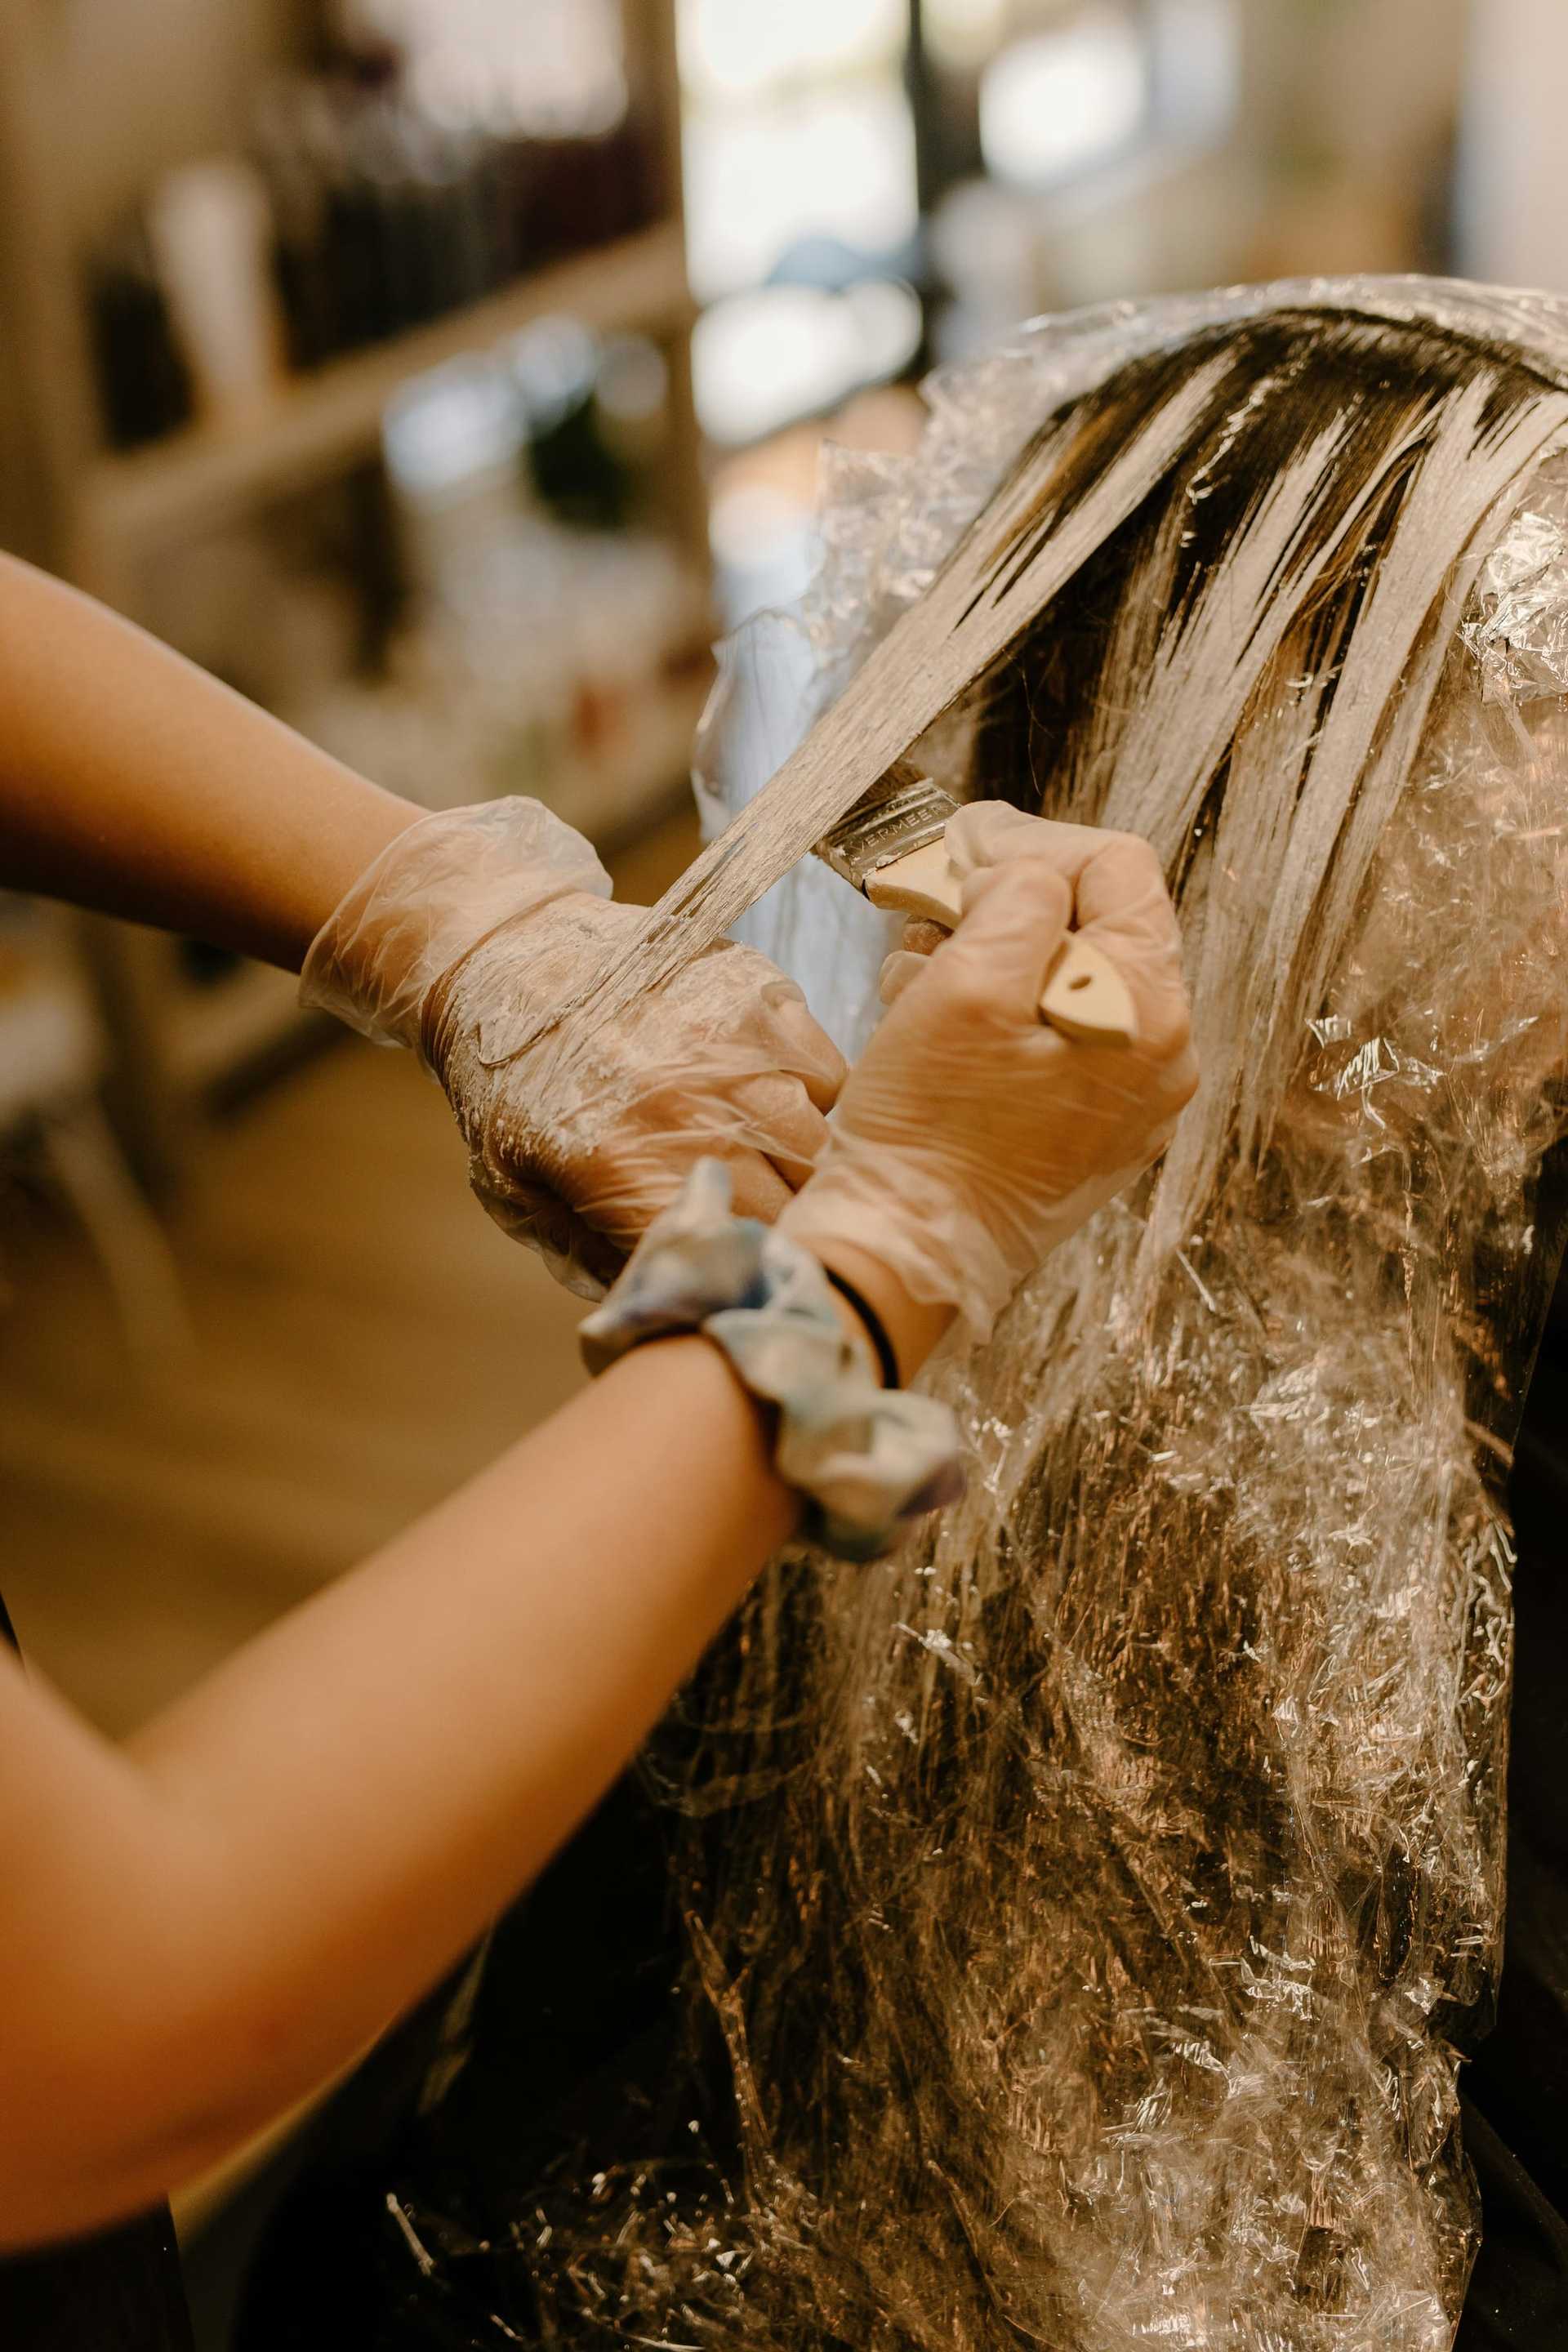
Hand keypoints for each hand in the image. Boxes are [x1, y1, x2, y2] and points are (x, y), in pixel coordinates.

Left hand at [302, 799, 844, 1294]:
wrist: (504, 957)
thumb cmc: (512, 1084)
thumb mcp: (525, 1188)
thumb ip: (600, 1254)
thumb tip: (682, 1310)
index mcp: (620, 1166)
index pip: (731, 1254)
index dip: (752, 1278)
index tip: (755, 1285)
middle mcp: (686, 1109)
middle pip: (793, 1204)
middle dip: (793, 1231)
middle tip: (778, 1236)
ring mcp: (732, 1048)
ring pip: (824, 1142)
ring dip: (811, 1169)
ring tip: (782, 1173)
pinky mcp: (761, 997)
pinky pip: (831, 1074)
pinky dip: (817, 1102)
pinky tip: (780, 1106)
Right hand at [781, 803, 1197, 1351]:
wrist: (910, 1251)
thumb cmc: (930, 1131)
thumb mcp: (967, 984)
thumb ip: (1017, 899)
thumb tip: (1024, 872)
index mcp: (1147, 1011)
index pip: (1115, 869)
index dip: (1031, 845)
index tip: (959, 852)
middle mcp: (1161, 1056)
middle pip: (1098, 924)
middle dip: (1008, 902)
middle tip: (929, 908)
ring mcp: (1130, 1099)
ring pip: (1070, 979)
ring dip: (994, 956)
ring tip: (921, 977)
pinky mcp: (1089, 1130)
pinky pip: (1058, 1037)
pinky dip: (1001, 1012)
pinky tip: (939, 1024)